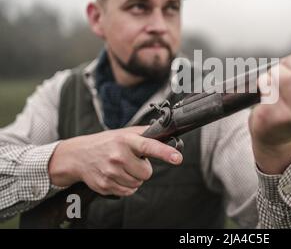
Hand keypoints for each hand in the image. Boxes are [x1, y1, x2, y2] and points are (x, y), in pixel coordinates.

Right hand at [48, 126, 182, 195]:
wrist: (79, 155)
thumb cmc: (106, 143)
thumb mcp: (125, 133)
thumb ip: (145, 133)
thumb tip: (166, 132)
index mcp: (126, 140)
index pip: (149, 146)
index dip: (165, 152)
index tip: (177, 157)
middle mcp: (118, 156)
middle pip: (146, 173)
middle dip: (143, 168)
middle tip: (132, 161)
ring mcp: (111, 172)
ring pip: (138, 184)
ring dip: (134, 178)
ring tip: (122, 167)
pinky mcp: (105, 185)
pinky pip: (128, 192)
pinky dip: (126, 186)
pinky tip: (117, 175)